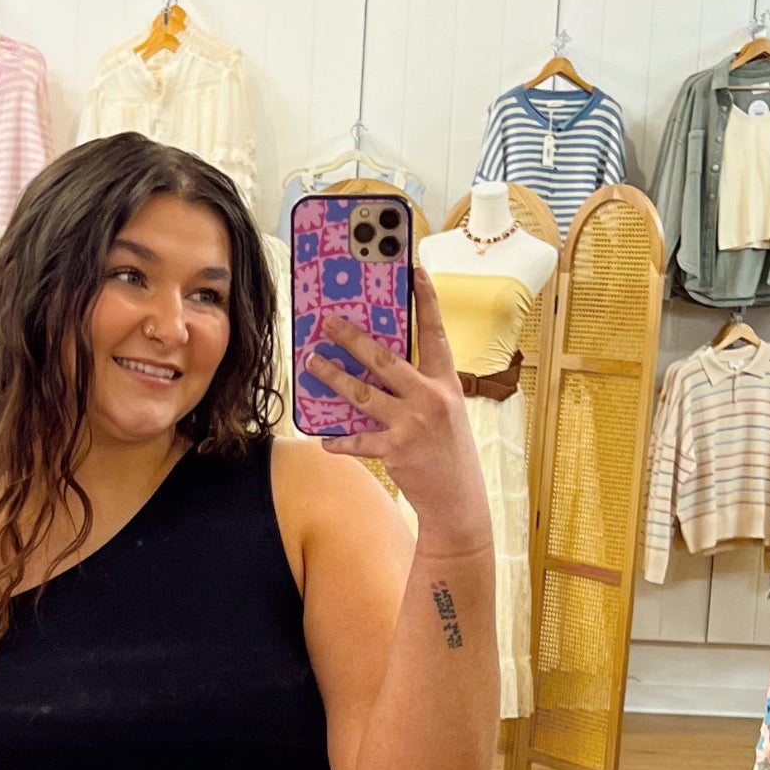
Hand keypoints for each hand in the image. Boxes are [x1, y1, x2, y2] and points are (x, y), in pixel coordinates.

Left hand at [308, 270, 493, 549]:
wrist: (459, 499)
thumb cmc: (449, 451)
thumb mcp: (446, 411)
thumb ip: (420, 387)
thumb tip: (378, 367)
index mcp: (446, 383)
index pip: (436, 333)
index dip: (427, 300)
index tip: (416, 270)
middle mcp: (430, 398)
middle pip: (384, 359)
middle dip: (352, 339)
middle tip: (327, 322)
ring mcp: (412, 423)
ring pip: (362, 393)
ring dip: (332, 377)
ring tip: (311, 363)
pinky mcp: (396, 450)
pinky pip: (358, 439)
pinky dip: (339, 440)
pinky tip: (324, 439)